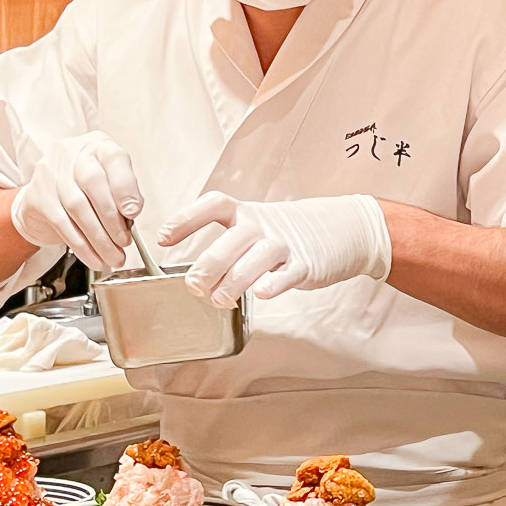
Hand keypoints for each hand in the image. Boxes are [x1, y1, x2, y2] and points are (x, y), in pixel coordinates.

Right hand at [10, 131, 141, 269]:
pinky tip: (94, 258)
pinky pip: (62, 224)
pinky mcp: (38, 196)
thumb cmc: (84, 189)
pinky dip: (82, 245)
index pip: (113, 158)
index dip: (125, 186)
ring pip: (77, 207)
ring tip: (113, 256)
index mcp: (96, 145)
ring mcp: (50, 173)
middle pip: (92, 181)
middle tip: (124, 241)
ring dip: (99, 238)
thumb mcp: (109, 183)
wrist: (44, 198)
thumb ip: (123, 194)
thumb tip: (131, 214)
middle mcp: (71, 153)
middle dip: (112, 217)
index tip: (134, 212)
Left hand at [157, 192, 391, 306]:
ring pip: (254, 260)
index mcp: (245, 212)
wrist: (342, 228)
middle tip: (193, 287)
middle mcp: (262, 225)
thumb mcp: (255, 225)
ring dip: (233, 283)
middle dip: (207, 266)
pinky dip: (272, 284)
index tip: (163, 238)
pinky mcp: (305, 264)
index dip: (185, 219)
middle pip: (229, 241)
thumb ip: (227, 245)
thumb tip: (195, 274)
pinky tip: (261, 294)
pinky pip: (286, 275)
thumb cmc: (287, 232)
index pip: (213, 206)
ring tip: (221, 300)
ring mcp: (284, 244)